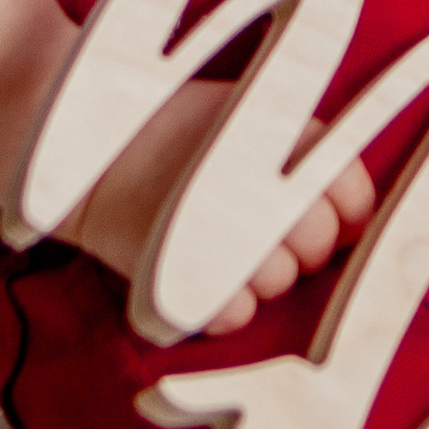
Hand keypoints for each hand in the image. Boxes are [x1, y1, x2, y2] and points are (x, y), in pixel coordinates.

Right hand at [61, 76, 377, 334]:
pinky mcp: (185, 277)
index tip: (309, 214)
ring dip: (257, 276)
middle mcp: (266, 186)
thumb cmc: (170, 128)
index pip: (354, 198)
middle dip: (297, 248)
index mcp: (288, 138)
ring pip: (278, 283)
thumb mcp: (249, 113)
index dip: (337, 213)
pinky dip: (222, 305)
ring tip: (218, 247)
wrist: (74, 137)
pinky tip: (200, 277)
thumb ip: (305, 154)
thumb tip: (352, 217)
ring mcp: (227, 234)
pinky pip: (235, 315)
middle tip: (253, 232)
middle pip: (317, 245)